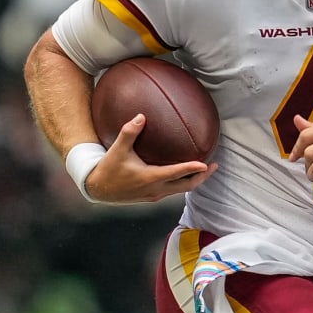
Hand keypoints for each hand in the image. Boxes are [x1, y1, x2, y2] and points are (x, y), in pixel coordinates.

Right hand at [86, 114, 216, 202]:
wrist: (98, 190)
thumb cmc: (108, 168)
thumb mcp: (117, 149)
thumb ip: (130, 132)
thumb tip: (142, 115)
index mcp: (150, 178)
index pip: (177, 174)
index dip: (193, 169)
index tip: (207, 163)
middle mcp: (156, 189)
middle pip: (186, 186)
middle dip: (202, 177)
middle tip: (214, 166)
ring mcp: (155, 195)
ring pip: (180, 190)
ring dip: (194, 181)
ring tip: (204, 170)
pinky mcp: (151, 197)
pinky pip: (172, 190)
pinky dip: (182, 182)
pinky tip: (183, 173)